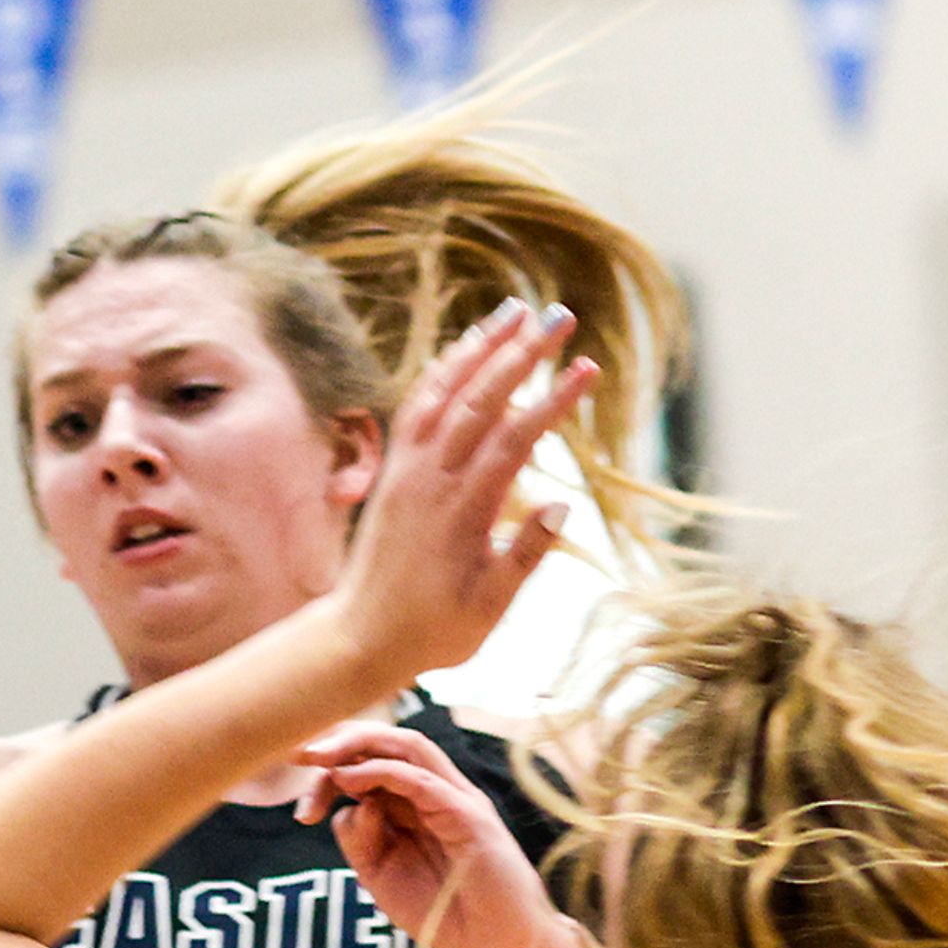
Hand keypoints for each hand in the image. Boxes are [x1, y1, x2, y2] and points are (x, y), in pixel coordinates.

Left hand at [294, 722, 572, 947]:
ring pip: (407, 747)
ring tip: (318, 758)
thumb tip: (346, 805)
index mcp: (415, 803)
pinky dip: (382, 772)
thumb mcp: (381, 876)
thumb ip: (359, 840)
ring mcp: (455, 799)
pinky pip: (422, 779)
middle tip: (298, 756)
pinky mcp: (468, 815)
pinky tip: (349, 780)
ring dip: (358, 745)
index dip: (328, 773)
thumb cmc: (444, 912)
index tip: (301, 807)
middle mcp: (436, 791)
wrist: (495, 946)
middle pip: (386, 743)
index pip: (370, 763)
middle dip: (339, 742)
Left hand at [329, 300, 596, 682]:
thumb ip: (523, 557)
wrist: (359, 637)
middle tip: (561, 315)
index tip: (588, 367)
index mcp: (462, 512)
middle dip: (522, 353)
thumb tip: (562, 506)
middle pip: (480, 400)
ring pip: (443, 393)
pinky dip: (442, 374)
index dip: (553, 400)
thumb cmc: (433, 631)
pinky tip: (465, 350)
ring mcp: (407, 471)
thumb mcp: (487, 608)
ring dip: (479, 348)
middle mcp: (430, 480)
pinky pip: (416, 409)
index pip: (514, 439)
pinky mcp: (393, 472)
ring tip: (514, 309)